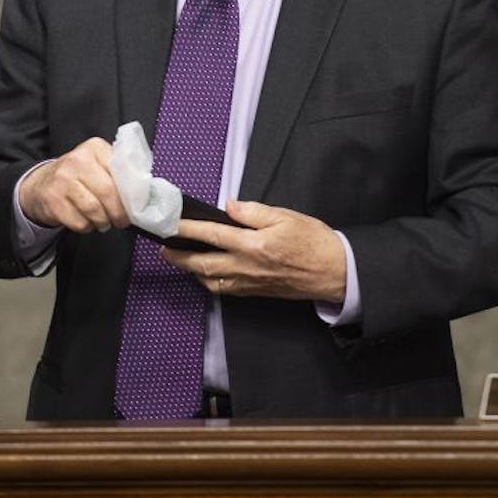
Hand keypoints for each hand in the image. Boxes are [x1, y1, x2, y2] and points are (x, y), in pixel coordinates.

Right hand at [17, 138, 128, 233]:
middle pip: (108, 192)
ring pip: (94, 210)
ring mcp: (62, 180)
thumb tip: (141, 193)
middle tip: (121, 221)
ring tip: (104, 222)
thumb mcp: (98, 164)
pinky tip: (86, 221)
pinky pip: (79, 222)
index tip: (134, 206)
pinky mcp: (53, 200)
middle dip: (119, 212)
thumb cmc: (79, 177)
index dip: (130, 193)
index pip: (120, 172)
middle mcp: (77, 160)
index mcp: (94, 148)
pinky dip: (87, 227)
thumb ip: (118, 172)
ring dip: (103, 221)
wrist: (41, 185)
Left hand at [162, 200, 346, 303]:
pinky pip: (224, 290)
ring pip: (210, 281)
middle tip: (163, 247)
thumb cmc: (314, 241)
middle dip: (179, 256)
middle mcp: (246, 267)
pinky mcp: (255, 292)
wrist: (334, 273)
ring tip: (178, 259)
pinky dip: (209, 282)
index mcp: (253, 245)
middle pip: (202, 263)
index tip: (170, 224)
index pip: (211, 235)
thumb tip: (229, 206)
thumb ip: (254, 212)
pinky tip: (205, 273)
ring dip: (191, 270)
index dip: (187, 229)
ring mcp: (249, 282)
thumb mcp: (286, 217)